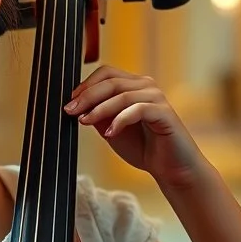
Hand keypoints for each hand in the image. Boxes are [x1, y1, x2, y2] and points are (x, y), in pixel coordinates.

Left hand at [65, 65, 207, 188]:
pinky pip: (138, 109)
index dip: (86, 85)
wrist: (170, 168)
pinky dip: (120, 120)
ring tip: (85, 121)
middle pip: (112, 81)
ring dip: (100, 108)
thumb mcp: (111, 129)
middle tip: (71, 110)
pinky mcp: (164, 112)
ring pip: (122, 95)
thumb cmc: (143, 148)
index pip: (107, 73)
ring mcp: (156, 98)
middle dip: (87, 96)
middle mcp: (146, 87)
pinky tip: (110, 134)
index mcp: (134, 86)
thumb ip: (97, 115)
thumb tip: (75, 104)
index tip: (70, 102)